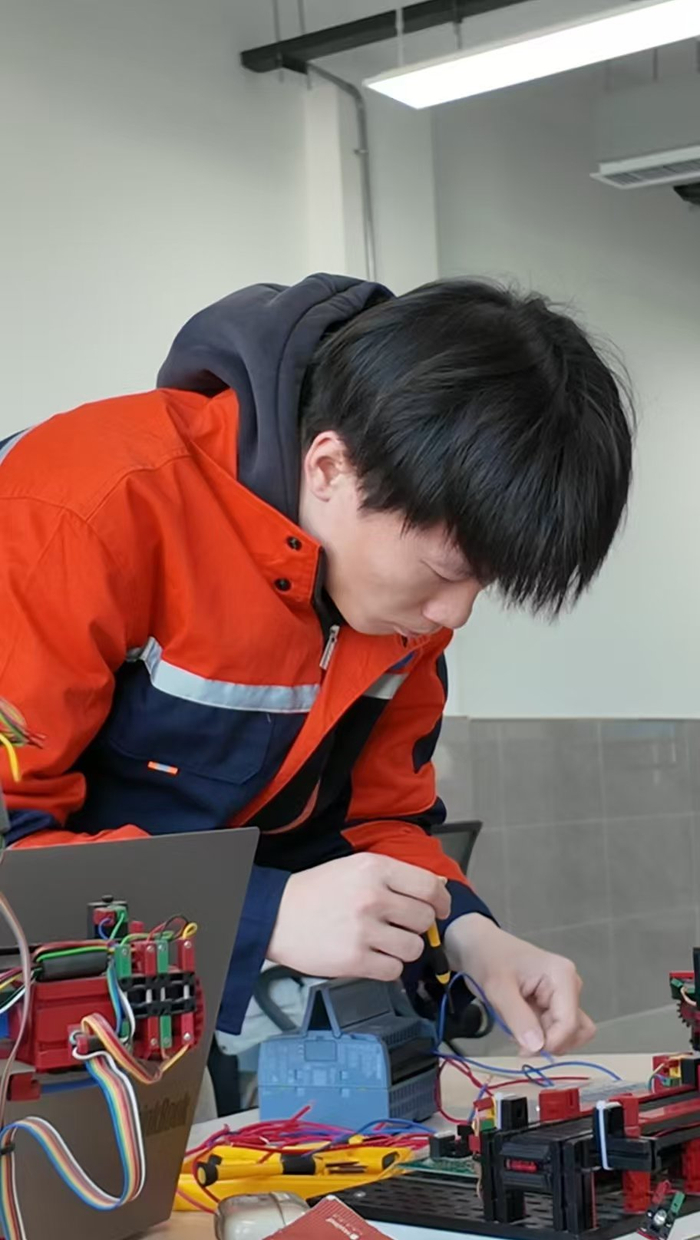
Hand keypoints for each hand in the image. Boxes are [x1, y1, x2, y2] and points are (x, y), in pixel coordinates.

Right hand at [267, 854, 450, 981]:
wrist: (275, 914)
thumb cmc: (316, 890)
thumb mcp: (356, 867)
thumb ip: (396, 876)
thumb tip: (437, 886)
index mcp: (375, 868)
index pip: (429, 887)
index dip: (441, 901)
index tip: (439, 908)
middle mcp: (372, 897)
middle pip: (425, 919)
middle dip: (419, 926)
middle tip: (402, 926)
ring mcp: (364, 930)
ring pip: (413, 948)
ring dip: (404, 948)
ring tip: (384, 942)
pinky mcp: (354, 960)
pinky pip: (393, 970)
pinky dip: (388, 967)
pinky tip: (373, 956)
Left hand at [444, 914, 595, 1055]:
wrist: (479, 946)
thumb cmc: (488, 959)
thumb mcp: (498, 988)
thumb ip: (518, 1018)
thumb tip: (538, 1047)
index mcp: (562, 976)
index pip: (569, 1023)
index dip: (550, 1043)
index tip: (523, 1050)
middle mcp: (569, 987)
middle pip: (574, 1031)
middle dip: (548, 1043)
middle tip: (518, 1041)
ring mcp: (562, 997)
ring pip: (566, 1034)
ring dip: (543, 1041)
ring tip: (516, 1030)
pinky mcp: (552, 1005)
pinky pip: (553, 1031)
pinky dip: (537, 1036)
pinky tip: (518, 1025)